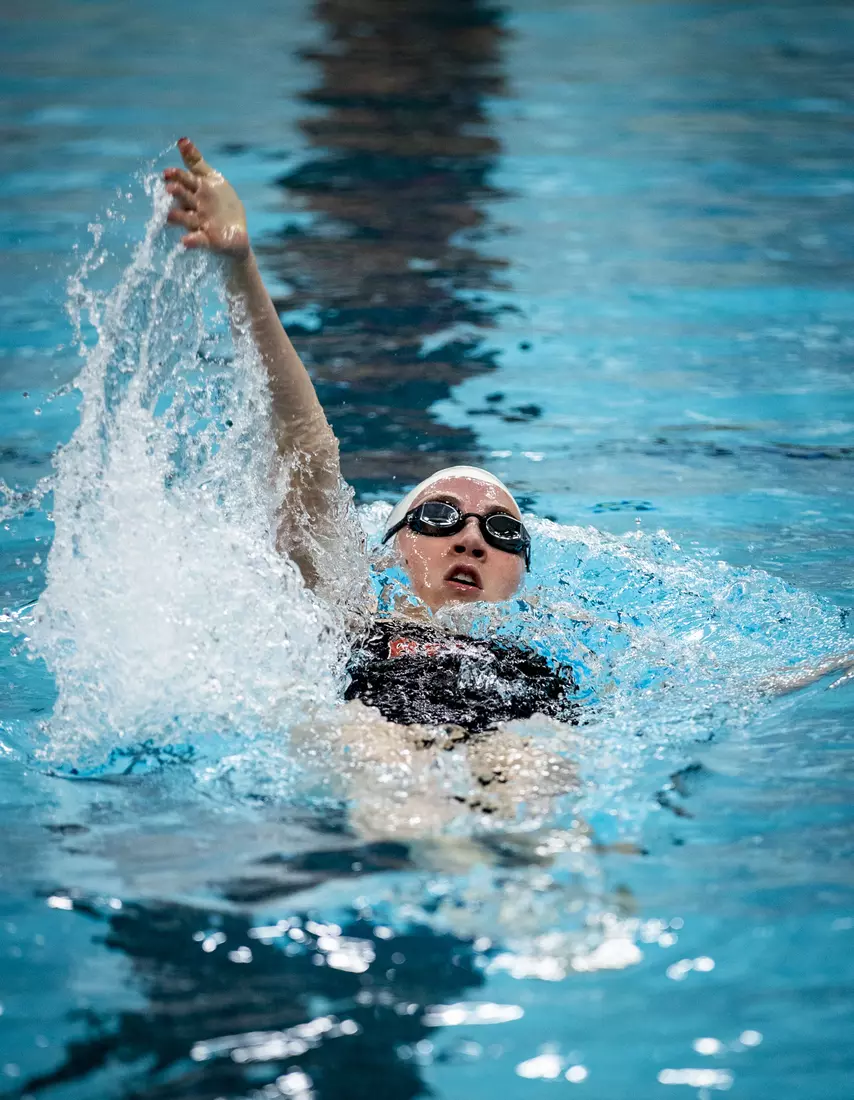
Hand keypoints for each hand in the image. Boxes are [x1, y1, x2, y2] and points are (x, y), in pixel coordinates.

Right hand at [163, 138, 249, 259]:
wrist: (236, 233)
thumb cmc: (221, 203)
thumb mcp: (212, 180)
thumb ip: (196, 162)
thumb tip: (182, 139)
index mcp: (196, 190)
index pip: (185, 180)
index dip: (176, 176)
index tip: (167, 172)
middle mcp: (194, 206)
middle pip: (183, 198)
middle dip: (177, 193)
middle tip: (170, 188)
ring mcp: (199, 224)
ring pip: (186, 219)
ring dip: (179, 217)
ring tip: (171, 216)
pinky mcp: (207, 240)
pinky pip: (198, 240)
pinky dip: (191, 240)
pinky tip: (185, 241)